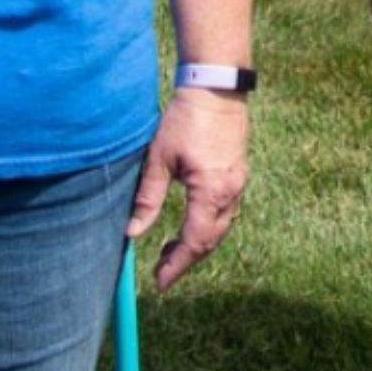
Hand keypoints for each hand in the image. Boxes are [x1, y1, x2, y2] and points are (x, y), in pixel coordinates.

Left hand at [128, 88, 248, 291]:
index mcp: (211, 191)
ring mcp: (238, 182)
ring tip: (171, 251)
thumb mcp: (160, 159)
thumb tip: (132, 233)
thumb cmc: (186, 119)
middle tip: (161, 271)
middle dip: (187, 259)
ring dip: (198, 244)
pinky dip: (208, 226)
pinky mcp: (238, 172)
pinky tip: (191, 224)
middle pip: (211, 240)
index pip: (194, 242)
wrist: (217, 87)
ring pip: (221, 227)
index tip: (159, 283)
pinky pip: (226, 211)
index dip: (176, 266)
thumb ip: (148, 198)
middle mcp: (230, 191)